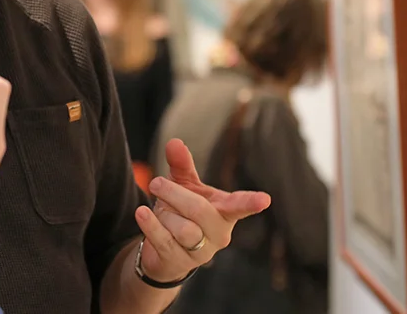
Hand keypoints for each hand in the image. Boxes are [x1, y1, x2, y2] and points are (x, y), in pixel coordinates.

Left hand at [133, 139, 270, 282]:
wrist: (165, 251)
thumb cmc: (182, 212)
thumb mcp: (184, 187)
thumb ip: (182, 165)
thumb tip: (174, 142)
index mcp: (225, 212)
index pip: (240, 206)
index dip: (251, 202)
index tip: (265, 199)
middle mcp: (218, 234)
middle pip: (200, 211)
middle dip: (174, 193)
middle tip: (156, 182)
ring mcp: (201, 253)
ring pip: (183, 229)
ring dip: (163, 212)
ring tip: (157, 208)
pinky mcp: (180, 263)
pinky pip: (165, 242)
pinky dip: (151, 225)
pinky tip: (141, 213)